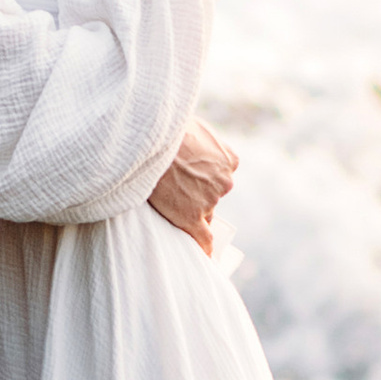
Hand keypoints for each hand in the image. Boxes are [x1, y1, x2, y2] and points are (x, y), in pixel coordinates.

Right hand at [150, 118, 236, 253]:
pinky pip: (203, 238)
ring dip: (189, 209)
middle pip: (213, 196)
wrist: (150, 140)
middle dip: (197, 194)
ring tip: (166, 196)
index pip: (221, 177)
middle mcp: (225, 182)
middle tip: (175, 186)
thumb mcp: (194, 125)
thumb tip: (193, 142)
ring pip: (203, 213)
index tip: (191, 179)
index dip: (204, 179)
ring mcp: (209, 201)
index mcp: (229, 160)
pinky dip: (205, 247)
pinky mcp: (192, 217)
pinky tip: (205, 254)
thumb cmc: (168, 128)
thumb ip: (202, 140)